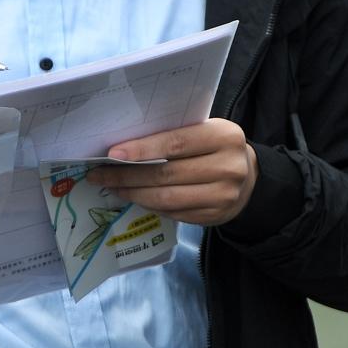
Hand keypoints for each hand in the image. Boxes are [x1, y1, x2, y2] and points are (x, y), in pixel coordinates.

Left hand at [87, 119, 258, 226]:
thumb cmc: (214, 148)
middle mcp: (228, 167)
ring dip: (133, 193)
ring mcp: (224, 195)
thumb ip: (174, 136)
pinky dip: (149, 205)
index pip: (176, 143)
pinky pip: (173, 213)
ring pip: (167, 198)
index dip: (142, 149)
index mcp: (224, 137)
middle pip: (167, 174)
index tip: (112, 153)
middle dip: (127, 175)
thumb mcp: (204, 131)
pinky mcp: (215, 216)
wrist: (249, 177)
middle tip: (99, 174)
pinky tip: (133, 197)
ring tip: (111, 186)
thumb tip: (123, 147)